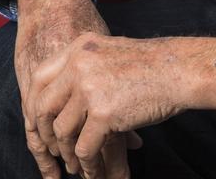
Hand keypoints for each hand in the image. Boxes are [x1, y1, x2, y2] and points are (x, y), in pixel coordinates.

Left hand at [26, 33, 215, 177]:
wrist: (178, 70)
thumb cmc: (150, 64)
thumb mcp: (110, 52)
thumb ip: (86, 66)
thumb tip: (64, 95)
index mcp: (79, 48)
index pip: (40, 78)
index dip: (36, 105)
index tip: (42, 124)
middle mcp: (80, 64)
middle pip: (44, 106)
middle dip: (47, 134)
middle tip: (56, 150)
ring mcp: (90, 87)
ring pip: (63, 131)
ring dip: (68, 153)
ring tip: (76, 165)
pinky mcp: (104, 112)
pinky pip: (85, 148)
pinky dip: (88, 164)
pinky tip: (93, 171)